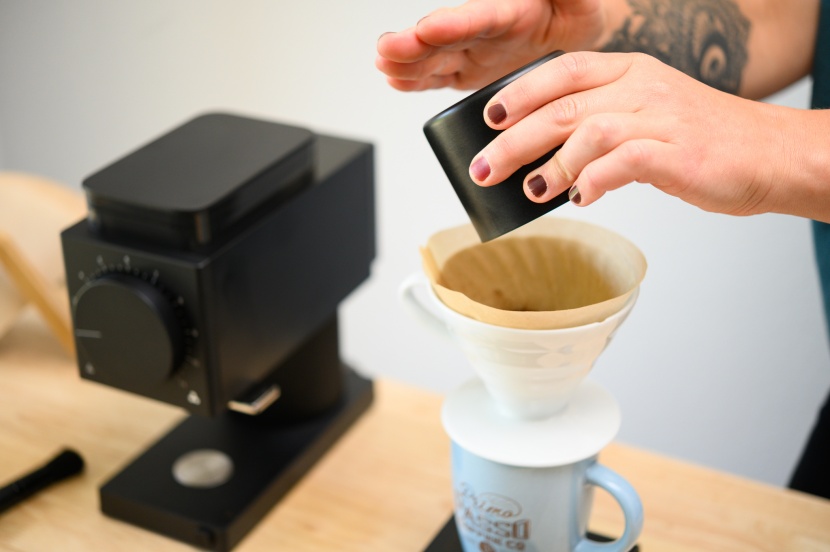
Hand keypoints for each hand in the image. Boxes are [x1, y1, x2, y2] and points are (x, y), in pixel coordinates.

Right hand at [375, 0, 606, 90]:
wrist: (575, 38)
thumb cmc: (578, 15)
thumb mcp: (580, 3)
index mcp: (509, 12)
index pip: (476, 18)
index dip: (451, 26)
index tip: (427, 28)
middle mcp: (483, 31)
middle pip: (443, 37)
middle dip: (413, 44)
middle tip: (387, 49)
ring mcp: (472, 52)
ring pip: (434, 58)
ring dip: (407, 63)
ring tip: (384, 65)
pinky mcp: (468, 72)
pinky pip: (439, 78)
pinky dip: (416, 81)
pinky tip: (395, 80)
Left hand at [469, 51, 802, 217]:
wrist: (770, 155)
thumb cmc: (701, 142)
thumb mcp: (645, 115)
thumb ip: (598, 128)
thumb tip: (539, 161)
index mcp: (631, 71)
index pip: (564, 70)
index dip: (521, 92)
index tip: (488, 118)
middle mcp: (643, 88)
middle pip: (562, 106)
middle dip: (513, 140)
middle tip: (484, 170)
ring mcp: (661, 119)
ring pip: (587, 131)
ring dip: (550, 165)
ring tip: (529, 191)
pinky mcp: (678, 153)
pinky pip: (623, 162)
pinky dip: (594, 181)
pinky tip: (579, 198)